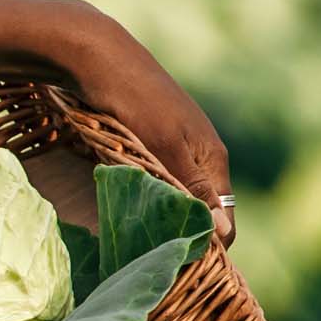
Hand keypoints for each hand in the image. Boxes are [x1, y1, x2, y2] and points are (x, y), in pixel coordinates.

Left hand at [53, 6, 237, 247]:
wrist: (96, 55)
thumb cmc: (131, 100)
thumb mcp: (164, 148)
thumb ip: (192, 189)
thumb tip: (221, 234)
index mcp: (213, 159)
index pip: (224, 221)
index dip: (206, 245)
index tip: (176, 265)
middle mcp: (200, 156)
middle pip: (200, 211)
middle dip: (181, 234)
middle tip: (149, 258)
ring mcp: (175, 148)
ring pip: (175, 198)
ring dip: (159, 218)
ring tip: (133, 240)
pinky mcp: (149, 143)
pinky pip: (154, 181)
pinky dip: (143, 197)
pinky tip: (121, 208)